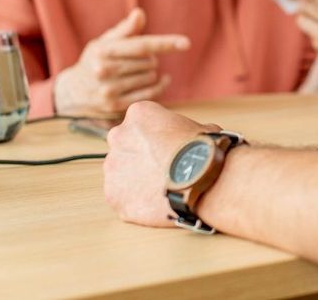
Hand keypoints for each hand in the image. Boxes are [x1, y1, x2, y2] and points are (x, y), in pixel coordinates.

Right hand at [53, 8, 189, 116]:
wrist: (71, 92)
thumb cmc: (94, 61)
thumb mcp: (104, 42)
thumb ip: (125, 29)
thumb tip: (140, 13)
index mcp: (103, 50)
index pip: (141, 45)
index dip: (165, 43)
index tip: (186, 43)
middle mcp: (104, 70)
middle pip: (149, 62)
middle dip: (151, 59)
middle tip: (140, 60)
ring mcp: (109, 90)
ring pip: (151, 77)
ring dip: (152, 73)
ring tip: (140, 71)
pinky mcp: (115, 105)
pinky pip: (149, 94)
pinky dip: (159, 86)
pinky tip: (161, 81)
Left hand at [103, 101, 219, 226]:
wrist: (200, 179)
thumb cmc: (204, 151)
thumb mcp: (201, 128)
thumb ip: (185, 131)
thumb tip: (195, 139)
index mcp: (139, 114)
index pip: (141, 123)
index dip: (156, 137)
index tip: (168, 148)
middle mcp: (118, 136)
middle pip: (125, 146)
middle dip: (139, 156)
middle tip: (162, 169)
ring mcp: (112, 167)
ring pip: (120, 174)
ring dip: (135, 180)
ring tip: (161, 190)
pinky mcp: (113, 195)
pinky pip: (121, 198)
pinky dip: (135, 202)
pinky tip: (156, 204)